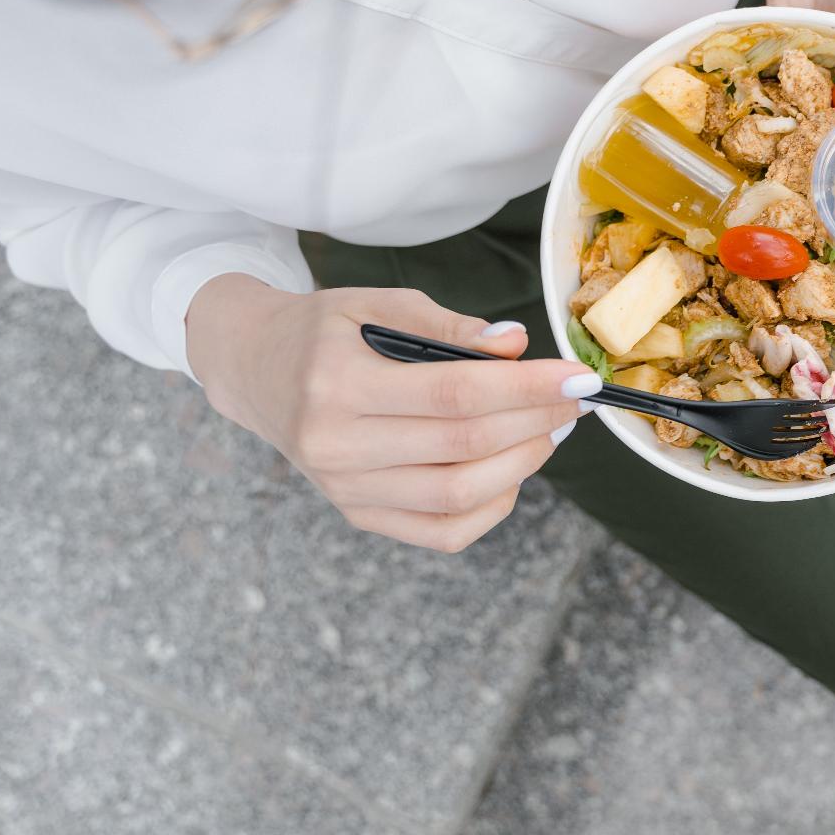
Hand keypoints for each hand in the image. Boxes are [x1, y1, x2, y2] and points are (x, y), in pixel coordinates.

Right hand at [184, 275, 598, 551]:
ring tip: (550, 430)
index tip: (579, 377)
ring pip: (457, 496)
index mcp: (337, 383)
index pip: (455, 393)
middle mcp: (336, 444)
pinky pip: (439, 531)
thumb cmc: (322, 329)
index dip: (526, 387)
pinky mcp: (356, 514)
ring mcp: (344, 489)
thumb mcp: (377, 303)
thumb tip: (515, 346)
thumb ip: (449, 326)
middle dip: (536, 422)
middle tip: (576, 399)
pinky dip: (490, 508)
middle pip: (463, 446)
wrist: (255, 368)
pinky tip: (511, 470)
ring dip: (521, 464)